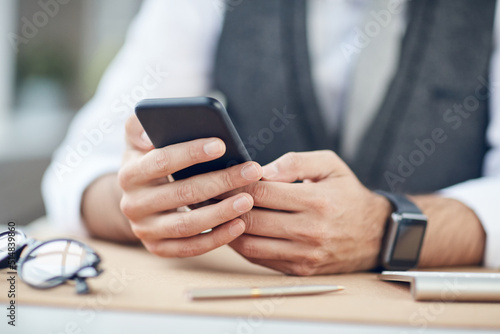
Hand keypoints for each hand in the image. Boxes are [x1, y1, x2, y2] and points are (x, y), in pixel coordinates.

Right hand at [118, 115, 262, 256]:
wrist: (140, 197)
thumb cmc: (150, 160)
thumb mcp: (139, 138)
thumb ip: (138, 125)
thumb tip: (146, 132)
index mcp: (129, 173)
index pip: (162, 161)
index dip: (191, 153)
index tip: (222, 145)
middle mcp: (132, 204)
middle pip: (182, 193)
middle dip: (220, 181)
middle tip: (252, 171)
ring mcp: (144, 230)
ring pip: (187, 225)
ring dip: (221, 213)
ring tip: (248, 200)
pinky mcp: (157, 248)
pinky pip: (189, 248)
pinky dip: (216, 239)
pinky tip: (240, 225)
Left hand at [229, 151, 390, 274]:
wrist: (375, 235)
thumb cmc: (348, 194)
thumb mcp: (330, 166)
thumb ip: (295, 162)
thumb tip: (262, 171)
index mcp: (316, 201)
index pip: (261, 193)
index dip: (236, 184)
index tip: (222, 178)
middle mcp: (309, 231)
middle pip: (251, 220)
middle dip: (225, 206)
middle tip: (210, 196)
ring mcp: (304, 254)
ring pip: (250, 245)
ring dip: (228, 230)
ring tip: (216, 214)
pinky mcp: (300, 269)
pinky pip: (260, 259)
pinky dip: (242, 246)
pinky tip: (234, 232)